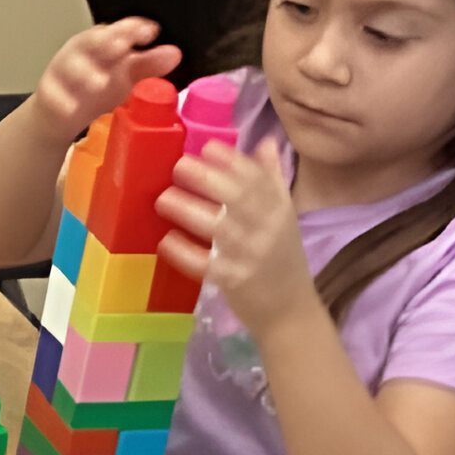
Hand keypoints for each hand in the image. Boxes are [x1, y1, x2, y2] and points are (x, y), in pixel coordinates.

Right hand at [30, 19, 181, 142]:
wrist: (61, 114)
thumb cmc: (95, 88)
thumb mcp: (126, 75)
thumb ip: (150, 64)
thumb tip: (175, 53)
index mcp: (103, 42)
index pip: (119, 29)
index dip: (133, 28)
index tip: (150, 32)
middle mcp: (82, 51)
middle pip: (93, 41)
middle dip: (107, 42)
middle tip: (123, 47)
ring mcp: (63, 71)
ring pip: (71, 66)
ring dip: (85, 73)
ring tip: (99, 83)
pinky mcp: (49, 93)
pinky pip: (54, 96)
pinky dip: (62, 102)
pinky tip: (71, 109)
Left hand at [157, 133, 312, 329]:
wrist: (292, 313)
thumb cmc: (283, 259)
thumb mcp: (284, 217)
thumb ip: (272, 180)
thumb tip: (266, 142)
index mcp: (279, 210)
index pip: (258, 179)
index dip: (233, 161)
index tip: (207, 147)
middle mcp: (268, 230)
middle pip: (239, 199)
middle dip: (207, 179)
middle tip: (178, 165)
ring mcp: (251, 257)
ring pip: (220, 229)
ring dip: (190, 211)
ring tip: (162, 198)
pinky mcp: (234, 282)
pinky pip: (208, 265)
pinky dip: (185, 253)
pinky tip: (165, 241)